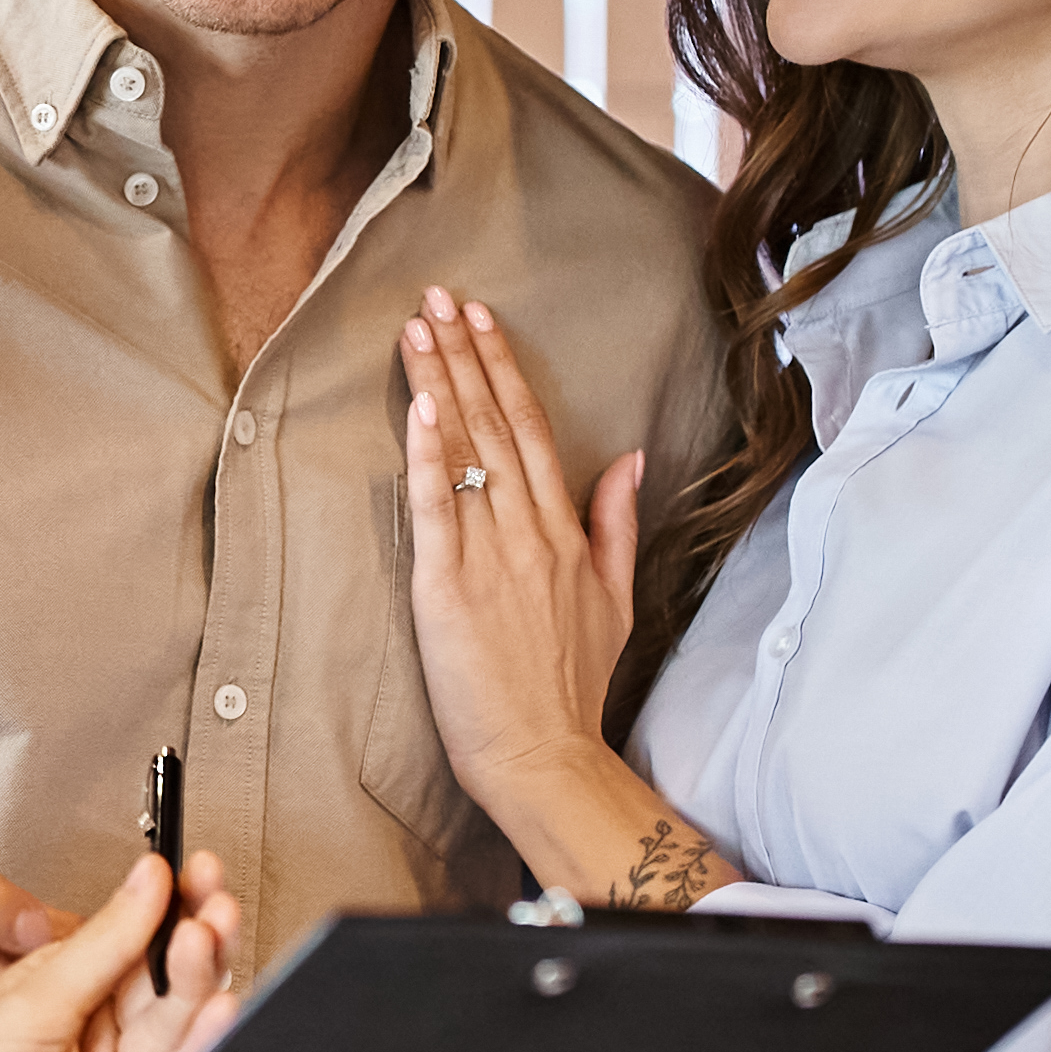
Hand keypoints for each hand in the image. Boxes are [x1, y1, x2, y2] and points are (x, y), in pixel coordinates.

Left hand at [0, 848, 245, 1051]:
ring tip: (212, 943)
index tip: (198, 873)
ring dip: (204, 985)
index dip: (170, 907)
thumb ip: (99, 947)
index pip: (131, 941)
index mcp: (57, 997)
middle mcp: (91, 1042)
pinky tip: (217, 1011)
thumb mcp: (23, 1007)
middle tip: (216, 906)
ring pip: (180, 1030)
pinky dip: (202, 1048)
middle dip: (199, 940)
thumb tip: (149, 881)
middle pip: (167, 983)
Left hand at [398, 289, 654, 867]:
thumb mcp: (616, 599)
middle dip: (465, 355)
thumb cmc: (571, 686)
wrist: (546, 756)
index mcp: (565, 533)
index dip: (505, 369)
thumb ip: (618, 524)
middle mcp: (531, 534)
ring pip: (466, 454)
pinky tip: (419, 408)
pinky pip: (438, 510)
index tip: (481, 318)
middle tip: (438, 295)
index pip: (535, 430)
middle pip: (497, 425)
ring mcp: (491, 558)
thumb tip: (633, 458)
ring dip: (439, 384)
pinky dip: (429, 457)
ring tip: (417, 329)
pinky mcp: (447, 588)